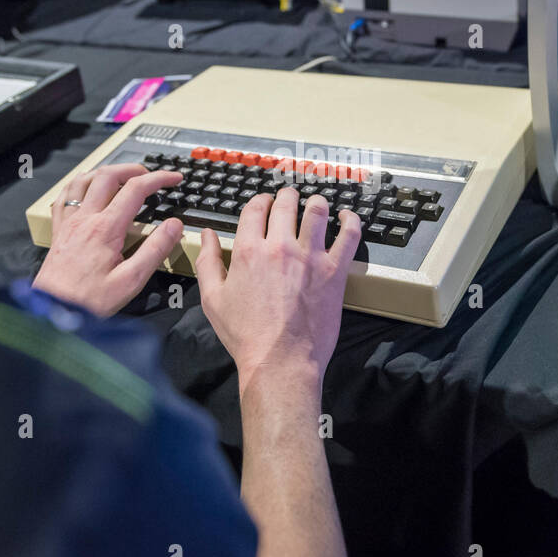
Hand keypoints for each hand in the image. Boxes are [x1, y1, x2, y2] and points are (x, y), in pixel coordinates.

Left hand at [33, 164, 184, 316]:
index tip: (174, 179)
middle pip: (109, 176)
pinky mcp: (59, 231)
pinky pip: (64, 197)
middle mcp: (85, 219)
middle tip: (151, 175)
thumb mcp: (131, 280)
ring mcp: (69, 222)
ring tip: (121, 175)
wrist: (53, 311)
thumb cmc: (89, 301)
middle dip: (134, 169)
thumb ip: (155, 250)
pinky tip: (85, 188)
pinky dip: (78, 184)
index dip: (159, 179)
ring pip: (84, 180)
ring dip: (106, 172)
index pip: (136, 189)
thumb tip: (174, 226)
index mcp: (106, 229)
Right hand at [195, 188, 360, 399]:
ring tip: (315, 204)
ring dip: (315, 202)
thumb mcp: (213, 299)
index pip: (255, 208)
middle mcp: (280, 247)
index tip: (264, 203)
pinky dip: (350, 220)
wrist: (280, 361)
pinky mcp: (334, 271)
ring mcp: (310, 257)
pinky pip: (348, 235)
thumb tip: (207, 235)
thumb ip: (208, 261)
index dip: (260, 200)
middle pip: (286, 203)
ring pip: (317, 211)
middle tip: (289, 197)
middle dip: (286, 195)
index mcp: (249, 251)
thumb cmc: (246, 335)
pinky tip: (347, 217)